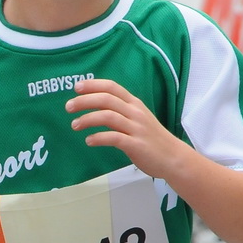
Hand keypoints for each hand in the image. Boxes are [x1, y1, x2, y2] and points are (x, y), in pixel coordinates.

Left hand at [64, 78, 185, 178]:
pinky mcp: (136, 145)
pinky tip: (89, 141)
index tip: (76, 87)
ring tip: (75, 125)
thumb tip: (95, 105)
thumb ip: (120, 111)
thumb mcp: (138, 118)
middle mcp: (135, 113)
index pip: (112, 87)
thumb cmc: (152, 138)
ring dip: (87, 119)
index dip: (93, 85)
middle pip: (106, 99)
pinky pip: (114, 138)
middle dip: (84, 101)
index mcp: (134, 104)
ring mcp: (136, 128)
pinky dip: (98, 138)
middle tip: (68, 107)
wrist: (173, 157)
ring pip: (108, 116)